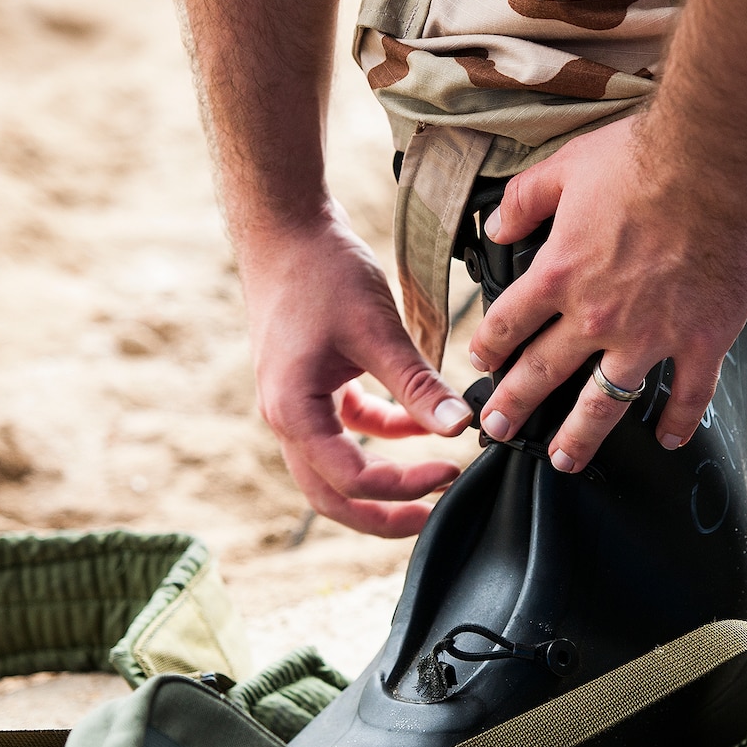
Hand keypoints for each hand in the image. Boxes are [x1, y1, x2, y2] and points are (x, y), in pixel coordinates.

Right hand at [243, 205, 472, 536]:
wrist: (284, 227)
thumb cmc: (321, 271)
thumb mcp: (376, 330)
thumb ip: (418, 385)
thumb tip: (461, 426)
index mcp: (293, 412)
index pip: (350, 479)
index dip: (404, 486)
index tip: (452, 469)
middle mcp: (286, 418)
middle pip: (331, 496)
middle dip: (382, 516)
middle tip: (434, 519)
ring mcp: (296, 405)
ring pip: (336, 469)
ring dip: (382, 482)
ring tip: (433, 481)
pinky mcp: (311, 387)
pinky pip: (346, 430)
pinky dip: (382, 435)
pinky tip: (420, 425)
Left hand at [469, 116, 746, 471]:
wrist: (714, 160)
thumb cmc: (644, 157)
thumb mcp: (567, 166)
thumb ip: (526, 200)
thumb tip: (495, 226)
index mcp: (560, 274)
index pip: (508, 323)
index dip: (489, 347)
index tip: (482, 363)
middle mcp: (597, 315)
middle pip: (542, 374)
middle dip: (512, 407)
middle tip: (496, 429)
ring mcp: (650, 335)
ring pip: (604, 403)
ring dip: (579, 438)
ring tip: (564, 461)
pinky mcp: (701, 341)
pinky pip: (688, 396)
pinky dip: (678, 422)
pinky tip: (669, 439)